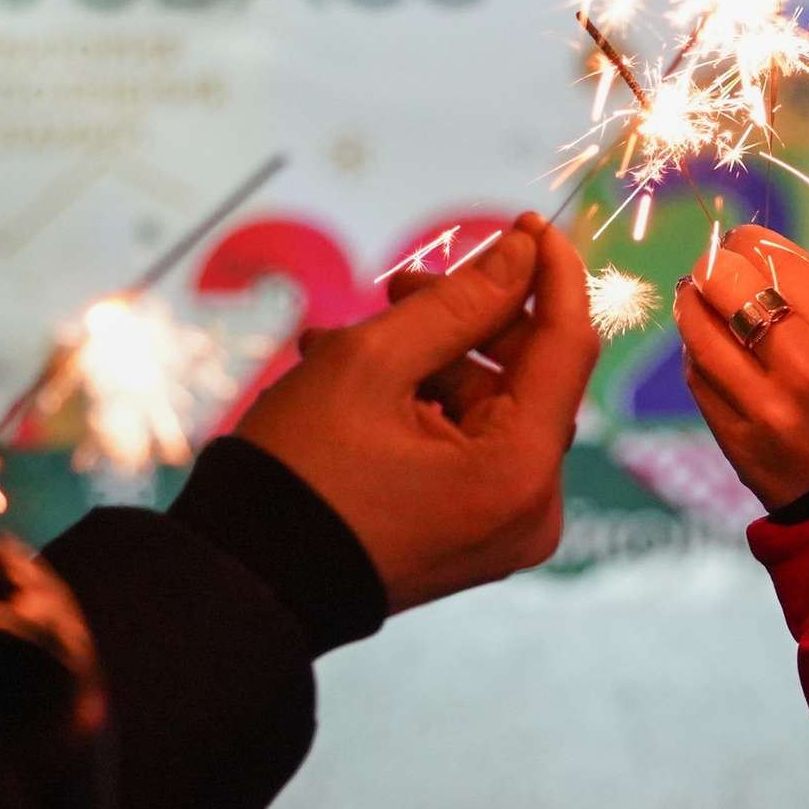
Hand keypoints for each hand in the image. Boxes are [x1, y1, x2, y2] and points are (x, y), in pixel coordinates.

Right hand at [235, 214, 595, 609]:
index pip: (568, 345)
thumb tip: (523, 254)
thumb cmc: (300, 475)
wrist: (241, 584)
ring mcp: (501, 529)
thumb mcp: (372, 363)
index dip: (551, 273)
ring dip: (425, 361)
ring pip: (488, 407)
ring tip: (338, 341)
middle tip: (396, 286)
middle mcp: (529, 509)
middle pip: (526, 377)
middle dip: (463, 321)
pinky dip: (420, 406)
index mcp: (519, 472)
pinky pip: (467, 446)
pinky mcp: (471, 535)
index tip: (526, 224)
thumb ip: (459, 301)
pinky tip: (347, 378)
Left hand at [673, 225, 808, 506]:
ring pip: (698, 331)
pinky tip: (707, 349)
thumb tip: (749, 258)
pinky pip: (699, 381)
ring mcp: (768, 409)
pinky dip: (698, 356)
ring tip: (698, 298)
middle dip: (714, 267)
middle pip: (724, 283)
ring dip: (693, 306)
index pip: (770, 254)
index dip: (747, 241)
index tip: (743, 245)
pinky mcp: (741, 445)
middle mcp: (807, 363)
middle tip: (716, 269)